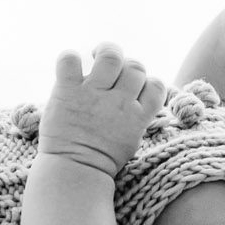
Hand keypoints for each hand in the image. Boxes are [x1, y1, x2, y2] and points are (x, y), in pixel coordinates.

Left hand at [40, 43, 167, 176]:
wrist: (73, 173)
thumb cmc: (100, 161)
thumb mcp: (130, 139)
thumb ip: (135, 115)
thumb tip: (137, 95)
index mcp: (138, 116)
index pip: (157, 84)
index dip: (147, 82)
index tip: (133, 89)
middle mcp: (119, 102)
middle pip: (135, 67)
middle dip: (127, 66)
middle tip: (111, 72)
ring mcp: (93, 95)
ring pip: (110, 56)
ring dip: (105, 52)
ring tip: (95, 57)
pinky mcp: (68, 91)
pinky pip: (70, 60)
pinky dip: (70, 57)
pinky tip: (70, 66)